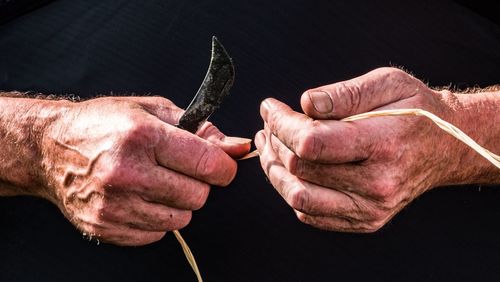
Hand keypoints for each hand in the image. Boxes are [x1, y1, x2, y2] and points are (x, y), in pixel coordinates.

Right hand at [40, 96, 249, 244]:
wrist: (49, 150)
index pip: (207, 164)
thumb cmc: (104, 124)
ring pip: (181, 218)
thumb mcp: (152, 111)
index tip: (222, 166)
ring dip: (179, 202)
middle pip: (198, 195)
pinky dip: (157, 218)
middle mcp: (127, 172)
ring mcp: (114, 205)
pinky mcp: (106, 227)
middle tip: (180, 170)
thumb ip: (200, 129)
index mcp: (142, 136)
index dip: (224, 167)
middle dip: (199, 183)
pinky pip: (157, 233)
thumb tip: (237, 147)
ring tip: (158, 183)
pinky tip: (141, 198)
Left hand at [255, 67, 464, 231]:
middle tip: (269, 124)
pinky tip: (290, 169)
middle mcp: (377, 184)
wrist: (446, 147)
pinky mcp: (365, 220)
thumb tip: (305, 103)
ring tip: (269, 146)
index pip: (312, 142)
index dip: (281, 124)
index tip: (269, 108)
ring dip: (275, 170)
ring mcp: (371, 207)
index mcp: (383, 144)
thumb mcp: (388, 83)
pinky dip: (292, 190)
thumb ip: (345, 93)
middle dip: (274, 142)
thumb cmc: (416, 111)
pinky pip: (311, 214)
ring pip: (299, 197)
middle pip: (301, 168)